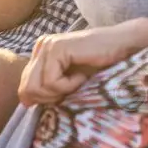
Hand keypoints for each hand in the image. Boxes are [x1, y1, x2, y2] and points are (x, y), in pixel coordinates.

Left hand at [18, 22, 140, 105]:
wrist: (122, 48)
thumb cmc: (100, 67)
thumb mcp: (68, 81)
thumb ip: (46, 88)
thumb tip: (24, 102)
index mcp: (40, 52)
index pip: (24, 87)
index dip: (44, 99)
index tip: (66, 92)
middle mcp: (41, 46)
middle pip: (26, 89)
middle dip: (50, 98)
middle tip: (72, 89)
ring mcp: (47, 45)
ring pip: (36, 87)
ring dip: (61, 92)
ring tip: (79, 81)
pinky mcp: (57, 48)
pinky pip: (51, 82)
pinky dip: (69, 86)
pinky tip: (82, 76)